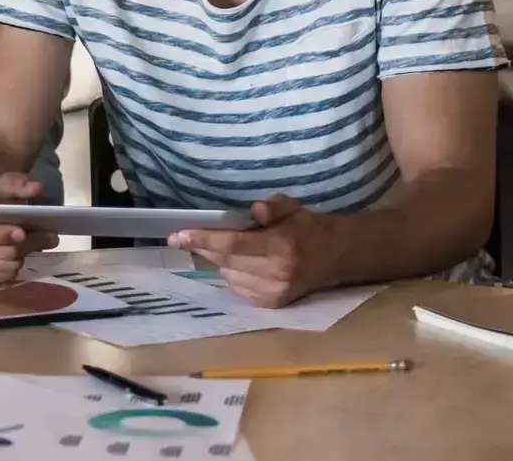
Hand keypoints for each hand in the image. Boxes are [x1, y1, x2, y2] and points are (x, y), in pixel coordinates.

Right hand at [0, 173, 58, 283]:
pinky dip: (13, 269)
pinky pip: (1, 278)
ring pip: (3, 266)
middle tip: (48, 238)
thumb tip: (34, 187)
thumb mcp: (2, 187)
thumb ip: (17, 184)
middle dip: (23, 246)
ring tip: (31, 245)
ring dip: (21, 257)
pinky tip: (15, 257)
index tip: (21, 233)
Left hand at [169, 195, 338, 306]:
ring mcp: (274, 293)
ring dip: (220, 262)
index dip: (202, 240)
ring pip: (228, 275)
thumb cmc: (308, 227)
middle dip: (202, 248)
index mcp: (281, 247)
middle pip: (225, 261)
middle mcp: (277, 274)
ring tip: (226, 249)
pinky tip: (242, 264)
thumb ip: (273, 206)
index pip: (232, 245)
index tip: (176, 235)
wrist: (335, 256)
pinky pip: (238, 288)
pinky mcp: (273, 304)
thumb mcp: (293, 208)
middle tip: (186, 237)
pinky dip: (233, 275)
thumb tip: (255, 211)